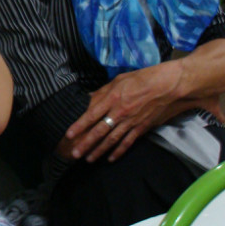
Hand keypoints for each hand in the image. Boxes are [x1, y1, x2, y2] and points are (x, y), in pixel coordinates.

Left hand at [63, 62, 183, 161]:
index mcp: (112, 98)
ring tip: (88, 159)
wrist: (169, 87)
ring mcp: (131, 122)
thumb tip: (89, 99)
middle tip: (75, 153)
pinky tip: (110, 158)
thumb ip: (103, 92)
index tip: (69, 135)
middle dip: (86, 143)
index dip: (79, 126)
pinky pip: (128, 142)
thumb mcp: (118, 80)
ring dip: (99, 150)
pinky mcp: (142, 128)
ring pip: (112, 140)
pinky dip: (119, 151)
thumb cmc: (143, 79)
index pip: (91, 115)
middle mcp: (119, 112)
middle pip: (99, 131)